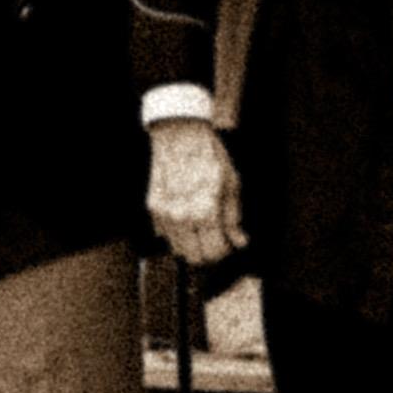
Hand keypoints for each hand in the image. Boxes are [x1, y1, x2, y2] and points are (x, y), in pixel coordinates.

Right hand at [148, 120, 242, 267]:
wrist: (179, 134)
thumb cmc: (208, 155)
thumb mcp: (231, 184)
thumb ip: (234, 217)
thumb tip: (239, 241)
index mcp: (205, 211)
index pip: (215, 252)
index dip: (225, 251)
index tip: (229, 243)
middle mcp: (182, 217)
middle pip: (195, 258)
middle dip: (209, 253)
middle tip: (217, 240)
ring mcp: (164, 214)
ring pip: (178, 249)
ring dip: (192, 244)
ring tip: (202, 228)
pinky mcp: (153, 208)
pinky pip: (165, 233)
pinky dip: (177, 232)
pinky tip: (187, 216)